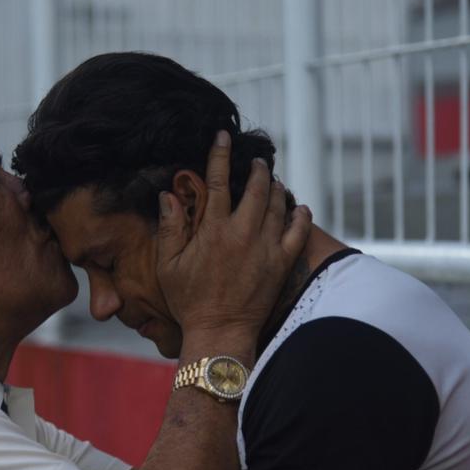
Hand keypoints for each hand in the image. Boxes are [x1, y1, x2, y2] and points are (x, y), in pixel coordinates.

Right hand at [156, 131, 311, 345]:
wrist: (220, 333)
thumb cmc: (189, 302)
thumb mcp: (168, 265)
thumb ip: (170, 228)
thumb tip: (169, 195)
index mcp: (213, 230)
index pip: (219, 181)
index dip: (220, 155)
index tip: (222, 136)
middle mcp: (242, 234)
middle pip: (256, 187)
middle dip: (257, 169)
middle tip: (255, 162)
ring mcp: (266, 248)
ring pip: (278, 205)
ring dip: (276, 188)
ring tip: (272, 181)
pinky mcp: (282, 264)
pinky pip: (298, 232)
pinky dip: (301, 216)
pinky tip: (299, 207)